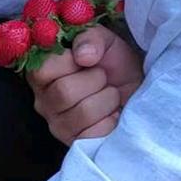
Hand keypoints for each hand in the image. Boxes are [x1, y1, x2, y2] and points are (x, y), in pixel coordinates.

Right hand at [26, 24, 142, 145]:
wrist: (137, 89)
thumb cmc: (114, 63)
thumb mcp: (104, 40)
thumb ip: (90, 38)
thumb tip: (83, 56)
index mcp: (42, 73)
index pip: (42, 70)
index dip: (68, 62)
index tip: (86, 58)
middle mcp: (43, 100)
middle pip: (64, 92)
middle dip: (95, 80)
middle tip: (103, 77)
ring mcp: (58, 125)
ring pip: (82, 112)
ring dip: (107, 98)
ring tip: (110, 94)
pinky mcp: (76, 143)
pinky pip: (93, 133)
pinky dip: (110, 120)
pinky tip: (111, 114)